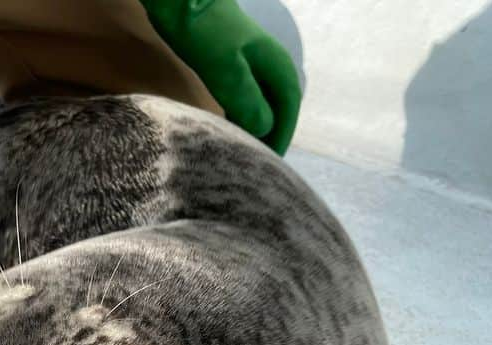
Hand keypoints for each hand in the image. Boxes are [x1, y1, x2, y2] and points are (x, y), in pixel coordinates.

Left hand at [139, 0, 301, 153]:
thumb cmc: (203, 29)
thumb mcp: (224, 67)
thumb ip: (245, 99)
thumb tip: (264, 131)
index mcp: (275, 65)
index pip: (288, 110)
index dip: (281, 139)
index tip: (271, 166)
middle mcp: (267, 66)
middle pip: (276, 109)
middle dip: (269, 138)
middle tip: (255, 167)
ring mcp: (248, 64)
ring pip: (258, 104)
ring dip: (253, 129)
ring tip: (241, 156)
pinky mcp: (228, 65)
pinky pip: (241, 98)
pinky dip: (237, 117)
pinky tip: (225, 131)